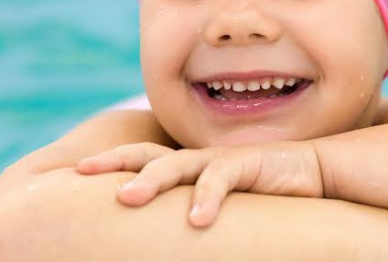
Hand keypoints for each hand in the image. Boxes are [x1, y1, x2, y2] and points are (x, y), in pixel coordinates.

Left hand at [77, 141, 322, 226]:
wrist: (309, 172)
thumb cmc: (261, 191)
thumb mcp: (220, 202)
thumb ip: (191, 210)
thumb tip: (171, 234)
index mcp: (188, 167)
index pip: (142, 157)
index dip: (112, 160)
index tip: (78, 170)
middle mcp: (197, 160)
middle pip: (148, 154)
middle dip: (115, 160)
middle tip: (83, 170)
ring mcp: (220, 160)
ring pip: (177, 163)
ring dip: (151, 180)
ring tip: (127, 198)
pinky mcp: (247, 163)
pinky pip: (221, 178)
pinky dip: (207, 197)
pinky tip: (197, 220)